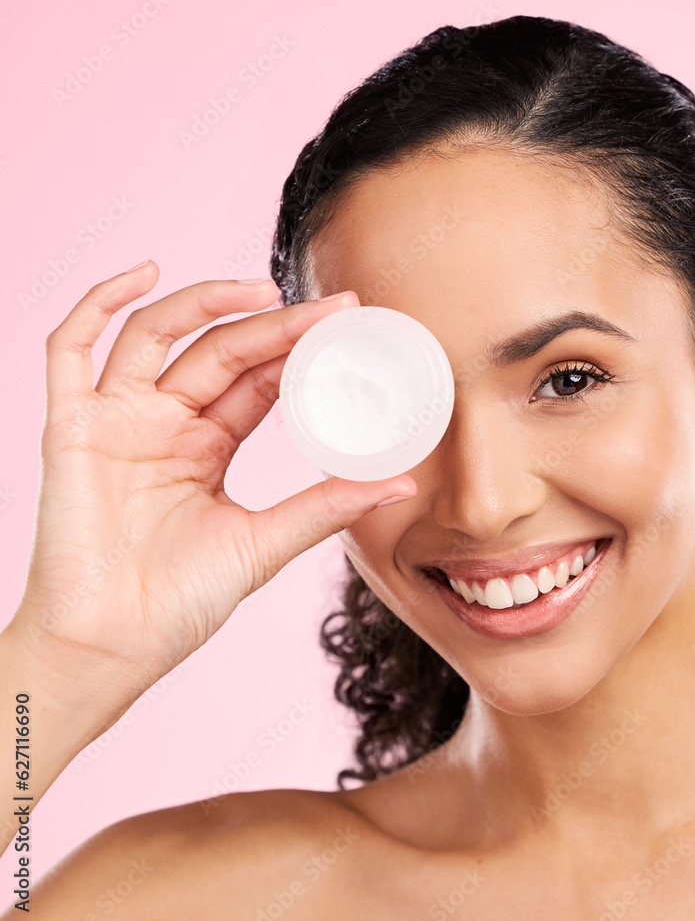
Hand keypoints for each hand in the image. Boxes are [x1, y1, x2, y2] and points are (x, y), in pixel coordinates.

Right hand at [11, 261, 415, 691]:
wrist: (112, 646)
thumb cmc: (180, 602)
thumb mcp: (264, 543)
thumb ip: (325, 507)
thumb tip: (399, 485)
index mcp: (207, 444)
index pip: (256, 378)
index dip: (297, 347)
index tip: (348, 323)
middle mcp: (163, 422)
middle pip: (219, 351)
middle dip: (274, 324)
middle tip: (330, 307)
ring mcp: (115, 419)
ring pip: (156, 335)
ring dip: (205, 302)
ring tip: (262, 290)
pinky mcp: (70, 426)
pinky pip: (69, 349)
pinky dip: (99, 304)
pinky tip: (145, 274)